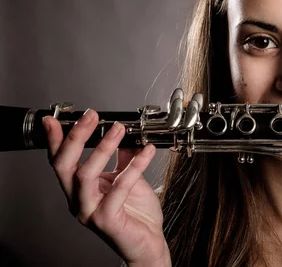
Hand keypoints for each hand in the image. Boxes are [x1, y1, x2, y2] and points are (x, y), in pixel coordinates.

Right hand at [44, 110, 170, 265]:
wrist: (147, 243)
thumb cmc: (135, 214)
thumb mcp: (127, 178)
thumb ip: (122, 158)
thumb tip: (125, 134)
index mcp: (78, 189)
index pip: (60, 160)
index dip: (56, 139)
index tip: (54, 119)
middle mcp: (78, 200)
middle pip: (64, 166)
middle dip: (75, 137)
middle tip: (91, 116)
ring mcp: (90, 211)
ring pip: (85, 176)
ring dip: (102, 148)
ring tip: (119, 129)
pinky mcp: (107, 220)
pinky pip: (119, 188)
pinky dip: (134, 166)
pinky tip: (146, 152)